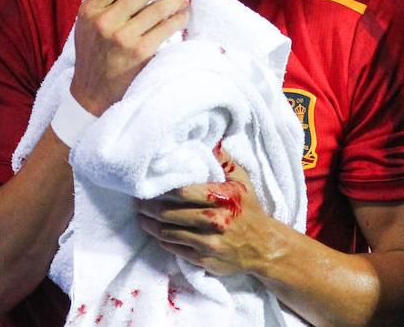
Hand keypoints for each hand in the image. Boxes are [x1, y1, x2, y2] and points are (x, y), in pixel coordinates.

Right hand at [70, 0, 189, 115]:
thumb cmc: (92, 54)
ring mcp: (123, 37)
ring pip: (159, 7)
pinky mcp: (139, 53)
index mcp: (90, 9)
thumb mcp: (85, 23)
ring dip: (177, 0)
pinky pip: (166, 28)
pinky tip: (182, 17)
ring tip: (183, 0)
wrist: (91, 93)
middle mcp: (105, 21)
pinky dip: (179, 19)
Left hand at [136, 144, 278, 276]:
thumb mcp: (243, 183)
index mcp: (222, 199)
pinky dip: (164, 241)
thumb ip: (225, 162)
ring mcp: (209, 243)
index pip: (184, 193)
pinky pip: (176, 250)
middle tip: (137, 203)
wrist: (265, 247)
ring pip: (170, 233)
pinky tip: (158, 234)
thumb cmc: (250, 211)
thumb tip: (212, 142)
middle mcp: (215, 221)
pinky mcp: (205, 260)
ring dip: (151, 226)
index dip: (163, 190)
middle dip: (150, 208)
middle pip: (171, 214)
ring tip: (141, 218)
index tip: (149, 187)